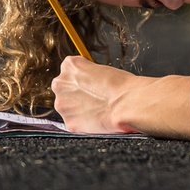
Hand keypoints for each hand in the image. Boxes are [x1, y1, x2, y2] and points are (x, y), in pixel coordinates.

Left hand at [51, 56, 189, 138]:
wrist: (129, 104)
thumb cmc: (123, 85)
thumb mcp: (104, 69)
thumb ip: (89, 74)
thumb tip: (90, 82)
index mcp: (70, 66)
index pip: (70, 70)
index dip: (83, 78)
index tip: (92, 83)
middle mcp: (60, 84)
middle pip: (65, 89)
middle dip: (77, 94)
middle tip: (95, 98)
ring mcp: (63, 105)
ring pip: (68, 107)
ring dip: (80, 108)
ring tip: (99, 109)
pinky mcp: (70, 123)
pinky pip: (75, 122)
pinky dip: (85, 122)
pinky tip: (98, 119)